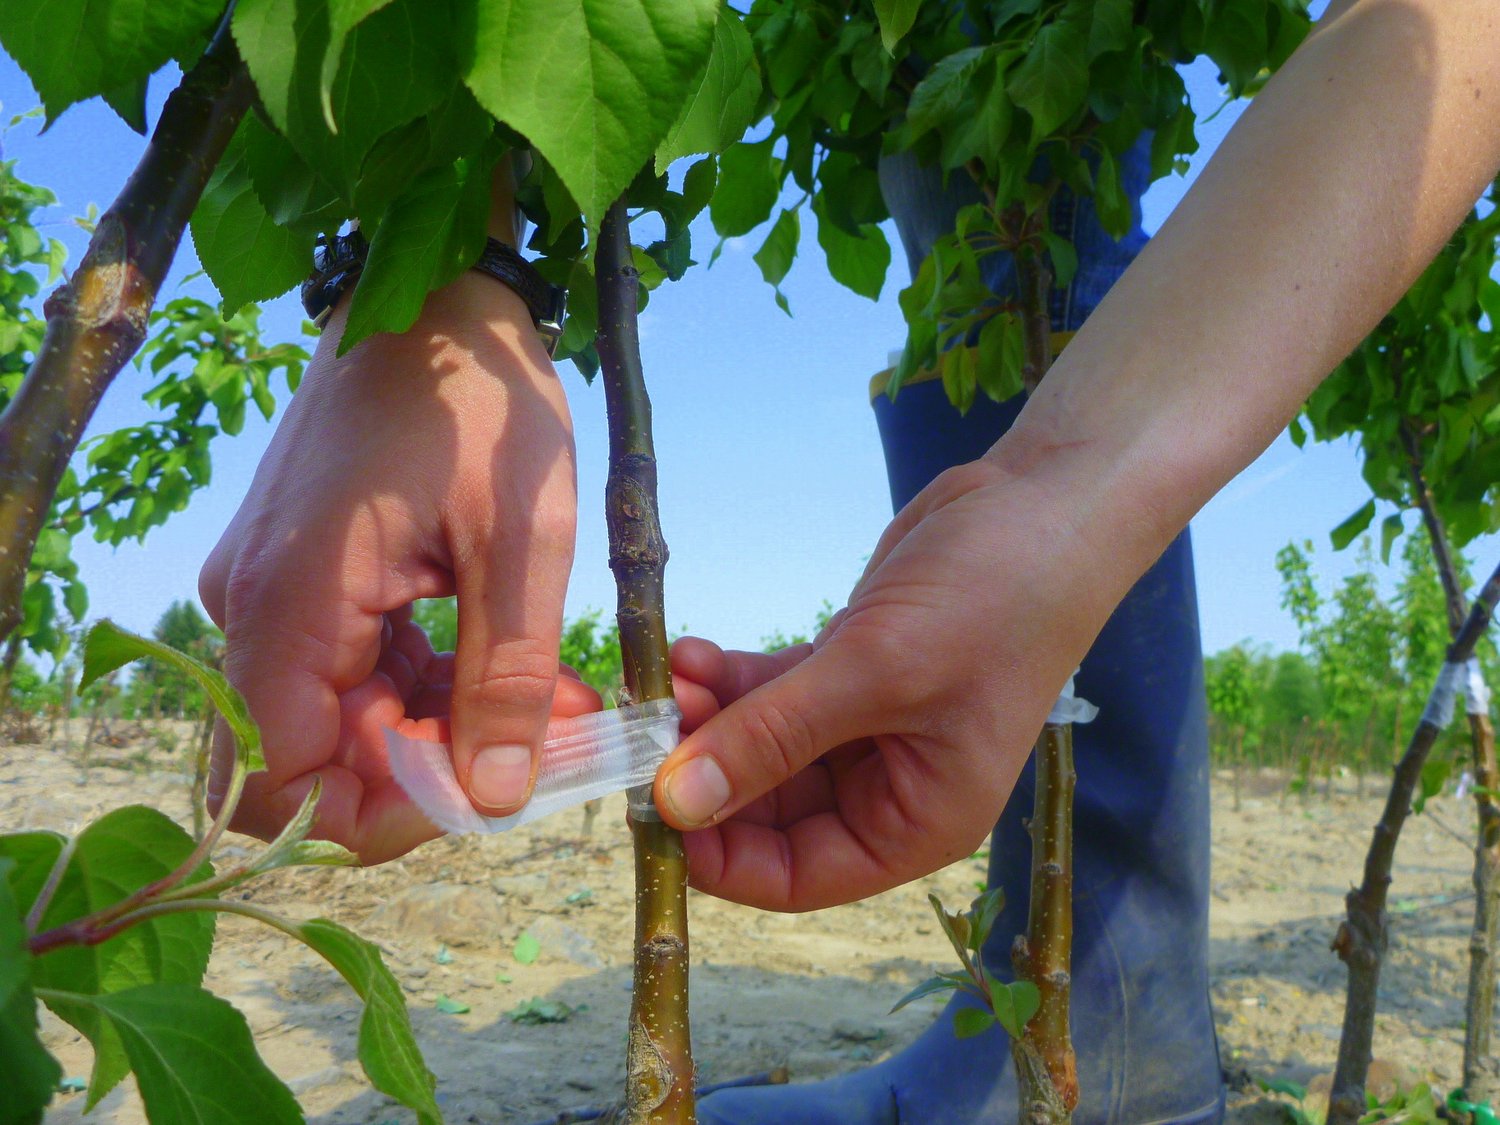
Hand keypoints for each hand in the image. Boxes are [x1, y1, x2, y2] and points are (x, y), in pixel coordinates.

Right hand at [199, 272, 597, 863]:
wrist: (441, 292)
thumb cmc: (482, 397)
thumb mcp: (520, 542)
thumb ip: (504, 678)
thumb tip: (492, 799)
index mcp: (288, 603)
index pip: (284, 783)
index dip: (382, 815)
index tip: (487, 794)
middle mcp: (253, 607)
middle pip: (315, 758)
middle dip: (435, 771)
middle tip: (548, 746)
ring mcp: (273, 591)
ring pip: (343, 720)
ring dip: (446, 731)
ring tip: (557, 706)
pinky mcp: (305, 577)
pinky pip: (353, 670)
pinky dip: (432, 686)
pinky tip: (514, 671)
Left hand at [656, 450, 1148, 910]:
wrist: (1045, 503)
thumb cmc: (991, 601)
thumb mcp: (876, 673)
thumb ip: (772, 739)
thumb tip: (675, 805)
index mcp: (915, 822)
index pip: (797, 875)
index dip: (720, 856)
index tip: (650, 810)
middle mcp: (889, 785)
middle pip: (768, 812)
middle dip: (703, 771)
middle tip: (642, 729)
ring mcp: (867, 725)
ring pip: (762, 746)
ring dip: (708, 717)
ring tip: (665, 676)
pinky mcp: (850, 668)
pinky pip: (773, 694)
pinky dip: (731, 680)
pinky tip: (692, 653)